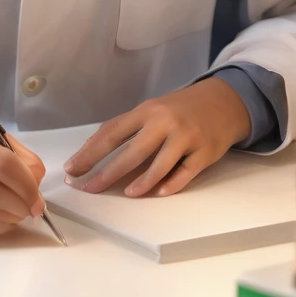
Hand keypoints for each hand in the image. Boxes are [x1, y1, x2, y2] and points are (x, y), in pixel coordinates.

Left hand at [62, 78, 251, 197]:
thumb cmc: (179, 109)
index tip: (72, 169)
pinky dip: (171, 184)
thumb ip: (128, 129)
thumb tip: (92, 151)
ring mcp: (185, 136)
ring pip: (159, 164)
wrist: (222, 101)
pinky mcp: (204, 151)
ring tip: (127, 194)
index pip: (111, 133)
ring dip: (141, 182)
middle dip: (106, 173)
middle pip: (131, 152)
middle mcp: (164, 122)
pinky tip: (159, 192)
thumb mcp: (152, 110)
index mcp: (145, 110)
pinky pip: (185, 172)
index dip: (90, 152)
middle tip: (88, 188)